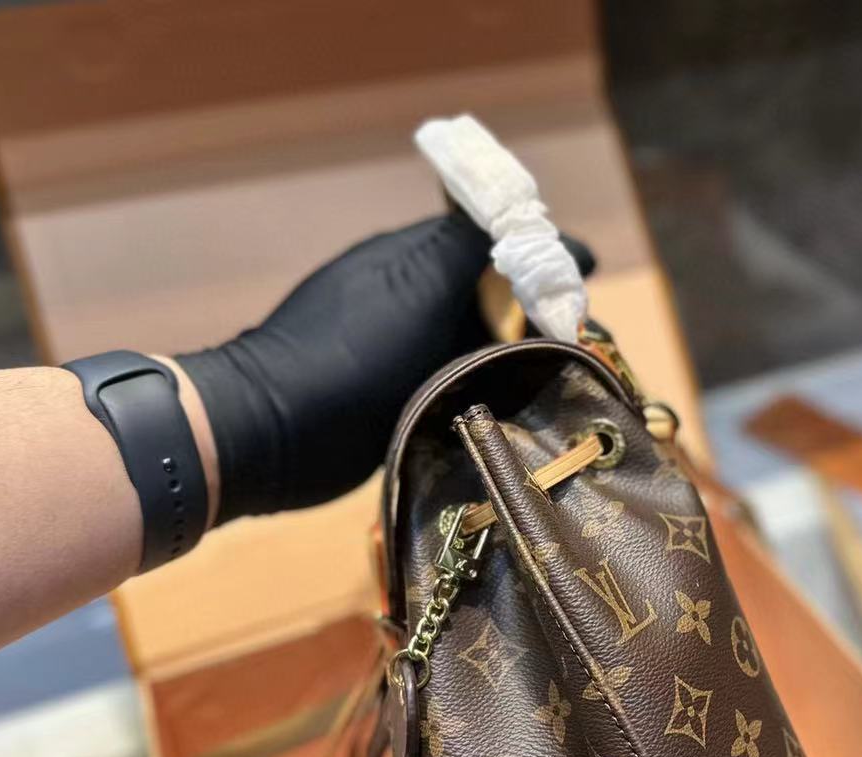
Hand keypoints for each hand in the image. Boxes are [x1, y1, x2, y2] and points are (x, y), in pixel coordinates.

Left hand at [177, 213, 593, 523]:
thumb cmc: (349, 352)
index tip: (588, 283)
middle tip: (583, 345)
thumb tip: (531, 219)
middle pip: (489, 296)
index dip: (542, 258)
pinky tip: (511, 412)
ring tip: (561, 383)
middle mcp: (409, 300)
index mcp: (414, 261)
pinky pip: (455, 385)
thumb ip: (471, 242)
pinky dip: (488, 390)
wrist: (273, 433)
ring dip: (516, 357)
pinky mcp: (392, 400)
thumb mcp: (418, 282)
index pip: (492, 243)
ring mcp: (398, 352)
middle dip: (538, 313)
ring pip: (474, 344)